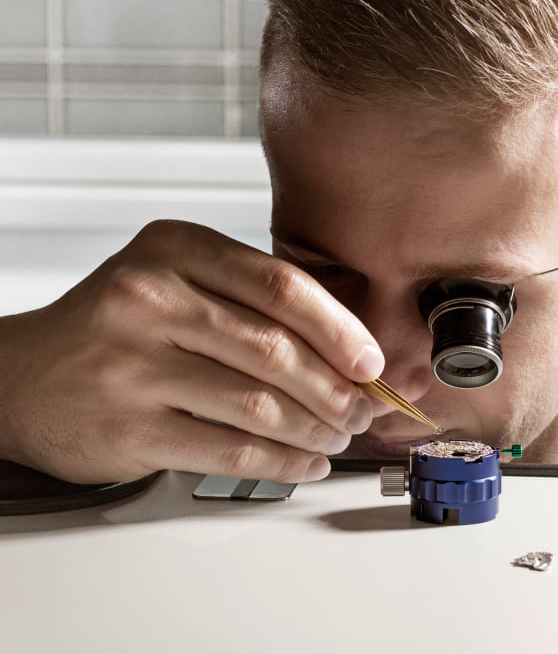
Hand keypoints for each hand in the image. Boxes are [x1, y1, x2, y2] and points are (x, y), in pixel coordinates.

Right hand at [0, 221, 383, 483]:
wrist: (23, 377)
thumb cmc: (115, 326)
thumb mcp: (176, 279)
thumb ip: (248, 296)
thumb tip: (343, 341)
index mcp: (174, 250)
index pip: (280, 284)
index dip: (339, 327)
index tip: (370, 359)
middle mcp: (150, 298)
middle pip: (275, 348)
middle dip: (335, 387)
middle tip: (361, 406)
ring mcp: (134, 365)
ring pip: (258, 402)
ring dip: (315, 427)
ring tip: (338, 435)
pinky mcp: (129, 428)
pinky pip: (228, 449)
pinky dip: (280, 460)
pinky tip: (304, 460)